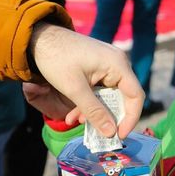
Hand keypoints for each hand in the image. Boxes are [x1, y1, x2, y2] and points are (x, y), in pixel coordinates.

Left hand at [26, 23, 143, 137]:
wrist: (38, 39)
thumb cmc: (56, 59)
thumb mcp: (74, 89)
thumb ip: (94, 112)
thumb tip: (111, 133)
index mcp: (117, 64)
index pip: (136, 96)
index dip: (130, 118)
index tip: (118, 136)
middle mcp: (117, 64)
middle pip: (122, 98)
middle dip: (105, 116)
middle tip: (90, 129)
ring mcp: (107, 66)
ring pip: (108, 97)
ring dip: (93, 111)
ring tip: (74, 119)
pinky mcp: (97, 69)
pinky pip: (99, 91)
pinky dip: (88, 103)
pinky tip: (73, 112)